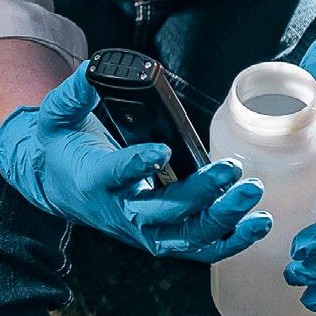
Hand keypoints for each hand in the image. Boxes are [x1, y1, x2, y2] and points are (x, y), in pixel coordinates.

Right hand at [0, 62, 267, 262]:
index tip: (162, 150)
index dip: (137, 164)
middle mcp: (120, 212)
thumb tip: (94, 68)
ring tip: (252, 193)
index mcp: (92, 180)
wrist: (60, 187)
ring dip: (224, 220)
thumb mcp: (57, 116)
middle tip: (232, 169)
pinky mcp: (162, 236)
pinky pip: (198, 247)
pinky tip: (258, 223)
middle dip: (200, 194)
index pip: (113, 175)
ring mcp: (143, 229)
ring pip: (186, 236)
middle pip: (162, 212)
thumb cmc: (64, 149)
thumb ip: (74, 93)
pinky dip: (231, 241)